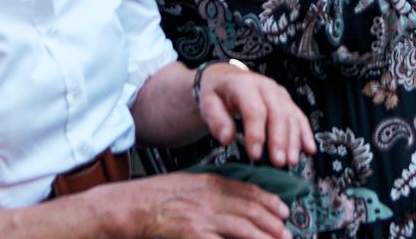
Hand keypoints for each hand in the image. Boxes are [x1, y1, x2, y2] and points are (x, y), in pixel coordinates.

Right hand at [96, 173, 289, 238]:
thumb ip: (209, 191)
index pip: (247, 191)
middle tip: (287, 232)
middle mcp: (209, 198)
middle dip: (272, 222)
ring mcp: (201, 217)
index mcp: (208, 183)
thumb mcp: (186, 183)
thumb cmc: (152, 197)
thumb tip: (231, 201)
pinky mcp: (192, 233)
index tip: (283, 210)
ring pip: (243, 227)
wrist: (128, 206)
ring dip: (264, 236)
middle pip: (250, 209)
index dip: (269, 201)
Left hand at [195, 64, 313, 166]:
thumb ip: (216, 120)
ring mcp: (280, 94)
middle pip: (277, 113)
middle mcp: (266, 87)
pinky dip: (306, 133)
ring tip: (291, 162)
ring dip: (293, 140)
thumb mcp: (208, 103)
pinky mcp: (287, 101)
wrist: (227, 78)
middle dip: (279, 139)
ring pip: (291, 116)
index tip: (255, 155)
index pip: (254, 109)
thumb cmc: (217, 95)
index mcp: (245, 85)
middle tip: (278, 163)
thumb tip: (227, 139)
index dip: (256, 133)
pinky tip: (310, 150)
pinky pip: (300, 116)